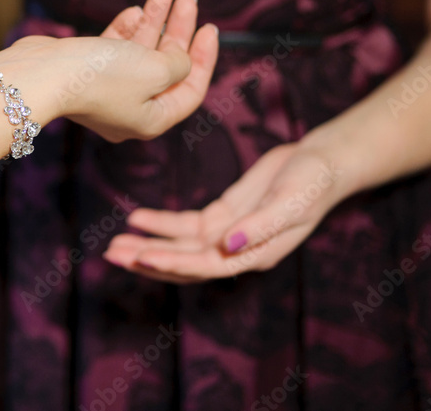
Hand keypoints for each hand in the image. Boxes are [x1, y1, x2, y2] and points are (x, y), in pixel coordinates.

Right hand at [79, 0, 218, 141]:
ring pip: (140, 53)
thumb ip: (178, 64)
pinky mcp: (85, 71)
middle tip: (188, 0)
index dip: (204, 58)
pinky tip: (134, 11)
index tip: (210, 27)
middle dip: (179, 31)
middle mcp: (130, 108)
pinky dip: (127, 29)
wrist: (42, 74)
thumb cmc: (100, 78)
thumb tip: (179, 58)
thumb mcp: (155, 70)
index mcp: (151, 119)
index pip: (190, 91)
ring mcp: (106, 90)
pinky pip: (115, 49)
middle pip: (166, 68)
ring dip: (154, 21)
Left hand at [103, 141, 350, 282]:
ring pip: (179, 245)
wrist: (319, 163)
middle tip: (112, 256)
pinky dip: (160, 223)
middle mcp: (235, 251)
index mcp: (254, 254)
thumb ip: (261, 225)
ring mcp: (226, 234)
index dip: (174, 263)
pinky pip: (184, 224)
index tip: (144, 257)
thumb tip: (230, 244)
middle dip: (148, 259)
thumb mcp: (291, 203)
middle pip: (184, 262)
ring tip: (113, 245)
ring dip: (147, 245)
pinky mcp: (221, 215)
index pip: (206, 266)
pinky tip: (136, 219)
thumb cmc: (312, 184)